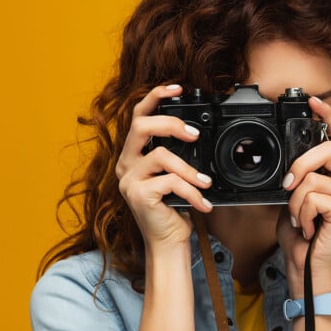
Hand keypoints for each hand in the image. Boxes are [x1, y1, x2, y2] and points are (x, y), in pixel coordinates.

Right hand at [115, 84, 212, 251]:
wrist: (168, 243)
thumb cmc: (173, 210)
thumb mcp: (176, 177)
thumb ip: (177, 156)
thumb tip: (196, 134)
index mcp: (133, 156)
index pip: (138, 116)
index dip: (155, 97)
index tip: (177, 87)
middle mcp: (126, 165)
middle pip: (142, 127)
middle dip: (171, 124)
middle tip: (194, 135)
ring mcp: (128, 180)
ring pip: (161, 156)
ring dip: (188, 169)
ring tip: (205, 182)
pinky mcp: (138, 195)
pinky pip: (169, 182)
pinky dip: (191, 192)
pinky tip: (202, 204)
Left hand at [277, 96, 330, 294]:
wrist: (304, 263)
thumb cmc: (300, 233)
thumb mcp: (292, 198)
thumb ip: (296, 178)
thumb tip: (288, 165)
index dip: (327, 116)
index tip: (313, 101)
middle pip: (324, 150)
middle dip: (298, 167)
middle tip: (288, 188)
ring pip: (312, 179)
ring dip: (295, 203)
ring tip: (300, 220)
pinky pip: (313, 198)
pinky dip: (302, 215)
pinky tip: (309, 228)